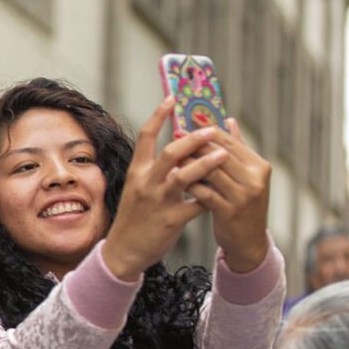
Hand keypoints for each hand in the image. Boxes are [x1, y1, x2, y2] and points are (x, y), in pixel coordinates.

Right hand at [103, 97, 226, 280]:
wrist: (123, 251)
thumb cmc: (134, 217)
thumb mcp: (137, 189)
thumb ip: (154, 170)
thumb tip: (178, 150)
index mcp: (137, 172)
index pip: (146, 136)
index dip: (159, 115)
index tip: (173, 97)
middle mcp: (146, 183)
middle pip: (170, 153)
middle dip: (193, 139)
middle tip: (211, 129)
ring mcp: (159, 202)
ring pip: (185, 177)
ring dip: (207, 163)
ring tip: (225, 153)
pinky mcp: (171, 220)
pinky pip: (196, 204)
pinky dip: (211, 196)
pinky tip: (222, 192)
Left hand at [184, 118, 270, 272]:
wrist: (248, 242)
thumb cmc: (242, 206)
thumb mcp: (246, 177)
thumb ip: (237, 148)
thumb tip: (228, 120)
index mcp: (259, 166)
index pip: (230, 141)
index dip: (207, 131)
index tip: (187, 123)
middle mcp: (255, 179)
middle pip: (219, 154)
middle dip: (194, 144)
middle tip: (174, 136)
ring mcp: (243, 196)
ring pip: (210, 172)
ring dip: (188, 162)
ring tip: (171, 156)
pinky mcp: (230, 212)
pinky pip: (204, 193)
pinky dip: (189, 185)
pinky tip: (175, 180)